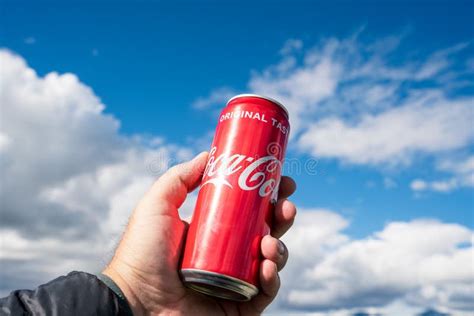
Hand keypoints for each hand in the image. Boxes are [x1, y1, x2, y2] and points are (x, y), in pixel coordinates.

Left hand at [103, 152, 296, 314]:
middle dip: (282, 217)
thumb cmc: (141, 252)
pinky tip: (267, 266)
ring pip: (271, 260)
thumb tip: (208, 154)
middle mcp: (228, 254)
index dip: (269, 195)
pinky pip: (266, 292)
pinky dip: (273, 279)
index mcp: (214, 231)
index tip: (282, 179)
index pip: (249, 211)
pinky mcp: (239, 306)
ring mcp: (235, 281)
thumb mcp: (158, 205)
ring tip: (268, 243)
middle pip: (265, 231)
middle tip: (286, 206)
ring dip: (279, 247)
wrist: (135, 300)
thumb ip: (179, 177)